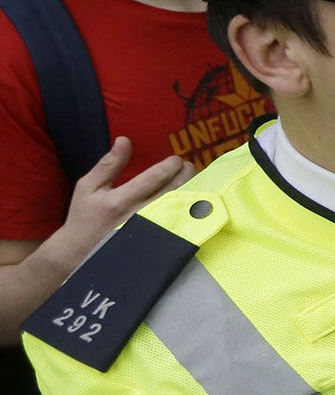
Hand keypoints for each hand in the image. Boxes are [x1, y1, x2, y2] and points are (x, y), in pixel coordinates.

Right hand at [60, 138, 191, 257]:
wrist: (81, 254)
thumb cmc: (85, 217)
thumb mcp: (88, 188)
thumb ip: (108, 164)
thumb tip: (124, 140)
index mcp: (119, 201)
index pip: (154, 178)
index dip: (170, 166)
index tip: (176, 160)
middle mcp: (139, 217)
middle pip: (174, 192)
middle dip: (186, 175)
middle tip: (189, 166)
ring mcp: (150, 232)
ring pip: (181, 208)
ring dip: (192, 190)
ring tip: (191, 180)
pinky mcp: (158, 243)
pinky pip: (180, 223)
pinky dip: (190, 210)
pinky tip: (193, 201)